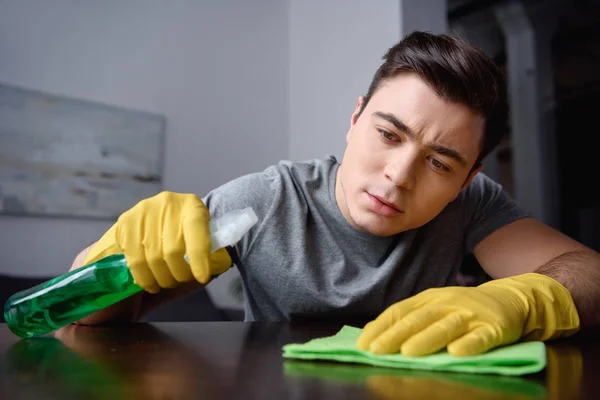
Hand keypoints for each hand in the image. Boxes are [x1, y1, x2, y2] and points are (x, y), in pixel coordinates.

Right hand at [84, 191, 231, 292]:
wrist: (160, 223)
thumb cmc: (188, 240)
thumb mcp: (205, 244)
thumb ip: (213, 258)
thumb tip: (213, 270)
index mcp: (192, 205)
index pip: (196, 229)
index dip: (199, 256)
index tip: (202, 277)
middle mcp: (167, 203)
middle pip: (172, 249)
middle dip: (179, 273)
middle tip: (182, 280)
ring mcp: (143, 211)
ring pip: (152, 257)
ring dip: (161, 278)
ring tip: (167, 282)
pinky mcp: (125, 222)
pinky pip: (133, 259)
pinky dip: (144, 278)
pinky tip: (150, 283)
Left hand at [356, 273, 578, 356]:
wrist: (509, 299)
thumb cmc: (462, 308)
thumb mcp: (435, 308)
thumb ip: (409, 319)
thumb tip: (374, 334)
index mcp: (428, 300)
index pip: (399, 311)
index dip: (381, 327)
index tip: (363, 343)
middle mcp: (446, 304)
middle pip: (418, 320)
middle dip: (395, 335)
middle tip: (377, 350)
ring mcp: (470, 315)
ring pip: (445, 327)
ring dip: (426, 340)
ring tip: (408, 352)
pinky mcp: (493, 328)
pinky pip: (480, 337)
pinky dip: (469, 344)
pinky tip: (457, 353)